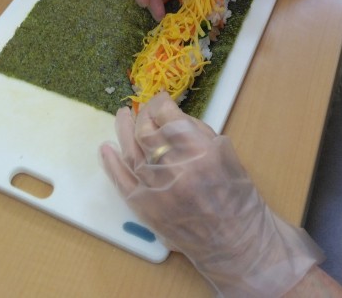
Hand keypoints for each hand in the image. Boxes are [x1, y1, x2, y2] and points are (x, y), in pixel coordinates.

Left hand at [100, 93, 322, 296]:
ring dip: (124, 131)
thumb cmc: (235, 195)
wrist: (234, 241)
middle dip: (144, 116)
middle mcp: (174, 167)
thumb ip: (198, 132)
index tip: (161, 101)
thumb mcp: (225, 152)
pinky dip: (112, 163)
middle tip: (145, 111)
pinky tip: (106, 148)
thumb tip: (173, 117)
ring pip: (131, 151)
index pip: (168, 116)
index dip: (161, 104)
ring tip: (123, 116)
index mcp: (199, 150)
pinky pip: (122, 181)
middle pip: (146, 132)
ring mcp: (156, 189)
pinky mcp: (144, 208)